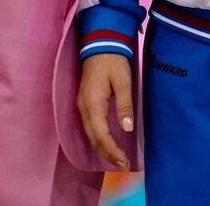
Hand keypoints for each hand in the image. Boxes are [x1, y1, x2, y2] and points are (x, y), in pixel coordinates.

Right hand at [77, 53, 133, 171]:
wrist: (100, 44)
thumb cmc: (114, 61)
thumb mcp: (124, 81)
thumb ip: (124, 105)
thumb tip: (127, 129)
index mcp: (92, 103)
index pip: (101, 135)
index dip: (112, 150)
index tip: (124, 162)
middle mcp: (83, 108)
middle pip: (93, 138)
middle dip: (108, 154)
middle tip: (123, 165)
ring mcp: (81, 106)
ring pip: (90, 134)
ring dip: (103, 148)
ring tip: (118, 158)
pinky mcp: (84, 103)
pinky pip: (89, 127)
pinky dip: (98, 139)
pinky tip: (108, 143)